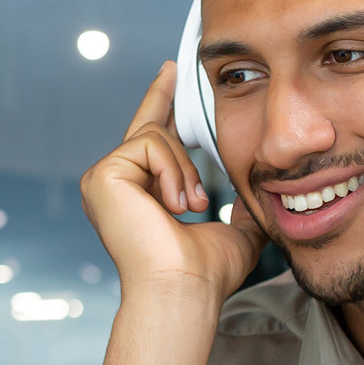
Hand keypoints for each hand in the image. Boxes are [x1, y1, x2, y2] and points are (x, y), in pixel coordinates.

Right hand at [80, 63, 267, 307]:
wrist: (182, 290)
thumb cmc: (205, 274)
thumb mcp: (235, 232)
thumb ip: (242, 209)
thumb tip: (262, 194)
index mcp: (139, 197)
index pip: (152, 141)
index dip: (161, 103)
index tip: (171, 74)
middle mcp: (114, 185)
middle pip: (150, 129)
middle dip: (170, 111)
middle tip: (178, 75)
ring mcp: (103, 179)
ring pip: (156, 137)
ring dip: (185, 170)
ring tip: (193, 206)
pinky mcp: (101, 176)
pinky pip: (148, 144)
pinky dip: (171, 171)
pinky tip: (176, 204)